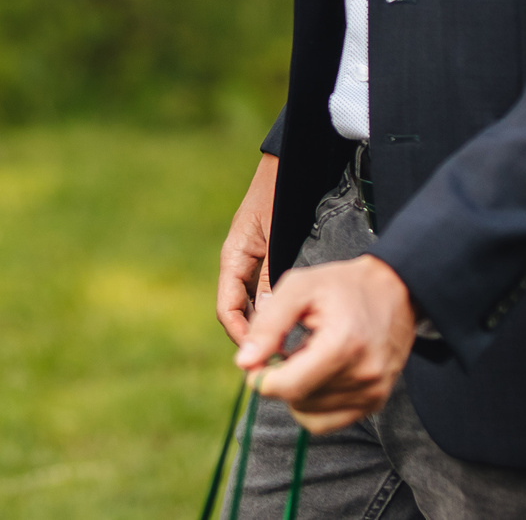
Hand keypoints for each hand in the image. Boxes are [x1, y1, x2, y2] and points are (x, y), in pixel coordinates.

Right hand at [217, 152, 278, 343]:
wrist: (290, 164)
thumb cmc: (280, 195)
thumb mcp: (276, 236)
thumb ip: (270, 275)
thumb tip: (267, 320)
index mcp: (233, 257)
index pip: (228, 309)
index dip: (242, 337)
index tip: (261, 357)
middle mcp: (239, 263)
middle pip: (239, 312)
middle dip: (255, 338)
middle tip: (281, 360)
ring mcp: (252, 262)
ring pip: (253, 305)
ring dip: (267, 327)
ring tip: (291, 347)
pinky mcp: (267, 260)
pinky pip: (266, 294)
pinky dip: (276, 312)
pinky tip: (297, 323)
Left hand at [235, 254, 417, 433]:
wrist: (395, 290)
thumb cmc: (341, 286)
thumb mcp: (298, 288)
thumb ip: (268, 325)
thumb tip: (243, 364)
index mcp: (343, 345)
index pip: (290, 388)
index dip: (261, 379)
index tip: (254, 361)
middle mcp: (364, 375)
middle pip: (298, 401)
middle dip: (279, 380)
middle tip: (286, 349)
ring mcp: (374, 392)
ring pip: (310, 414)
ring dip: (297, 391)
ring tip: (306, 358)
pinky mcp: (376, 402)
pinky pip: (327, 422)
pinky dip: (312, 403)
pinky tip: (316, 373)